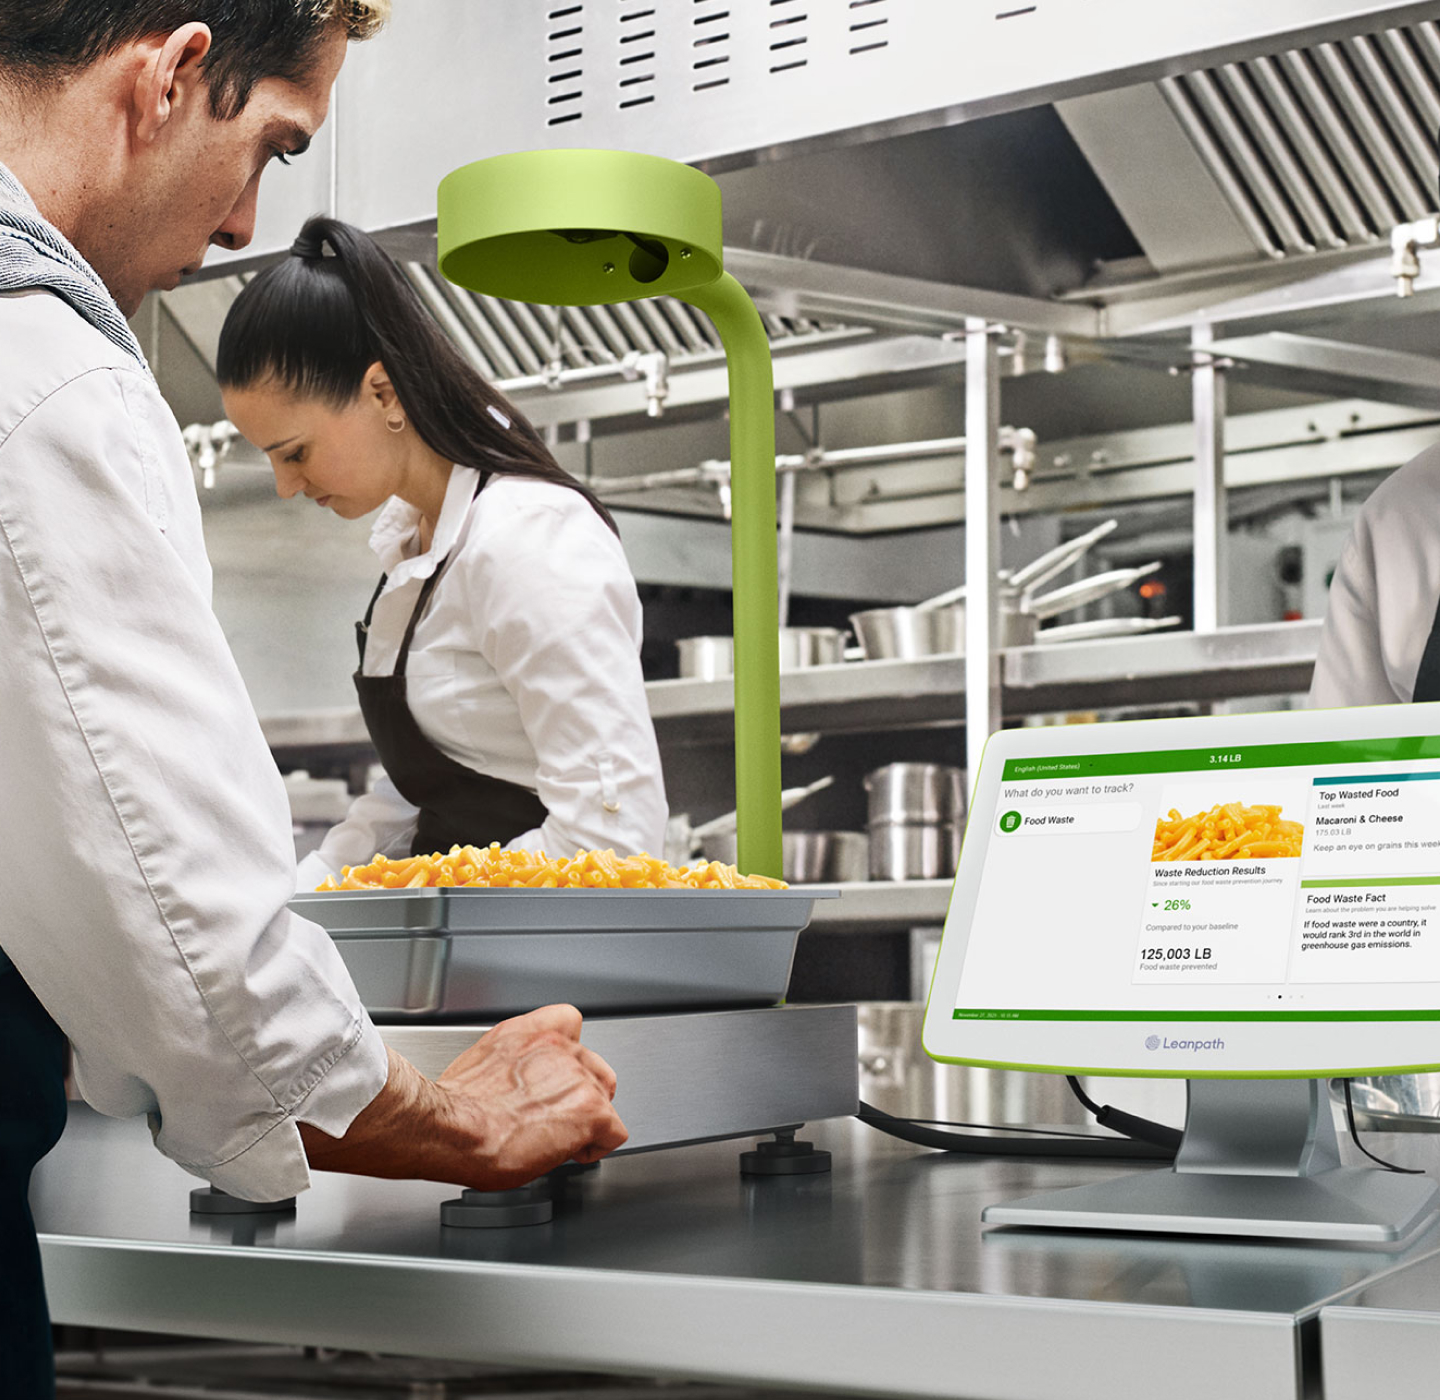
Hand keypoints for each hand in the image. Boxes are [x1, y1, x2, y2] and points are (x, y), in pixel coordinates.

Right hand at [299, 1005, 626, 1190]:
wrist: (451, 1129)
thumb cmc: (452, 1109)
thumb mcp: (476, 1064)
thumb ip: (504, 1065)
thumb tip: (499, 1083)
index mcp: (528, 1034)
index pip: (568, 1023)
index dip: (567, 1057)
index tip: (556, 1081)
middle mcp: (557, 1047)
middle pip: (593, 1066)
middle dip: (580, 1093)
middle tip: (556, 1118)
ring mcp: (577, 1077)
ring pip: (605, 1097)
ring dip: (587, 1119)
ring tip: (561, 1138)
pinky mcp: (590, 1110)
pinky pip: (614, 1131)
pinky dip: (598, 1147)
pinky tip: (576, 1154)